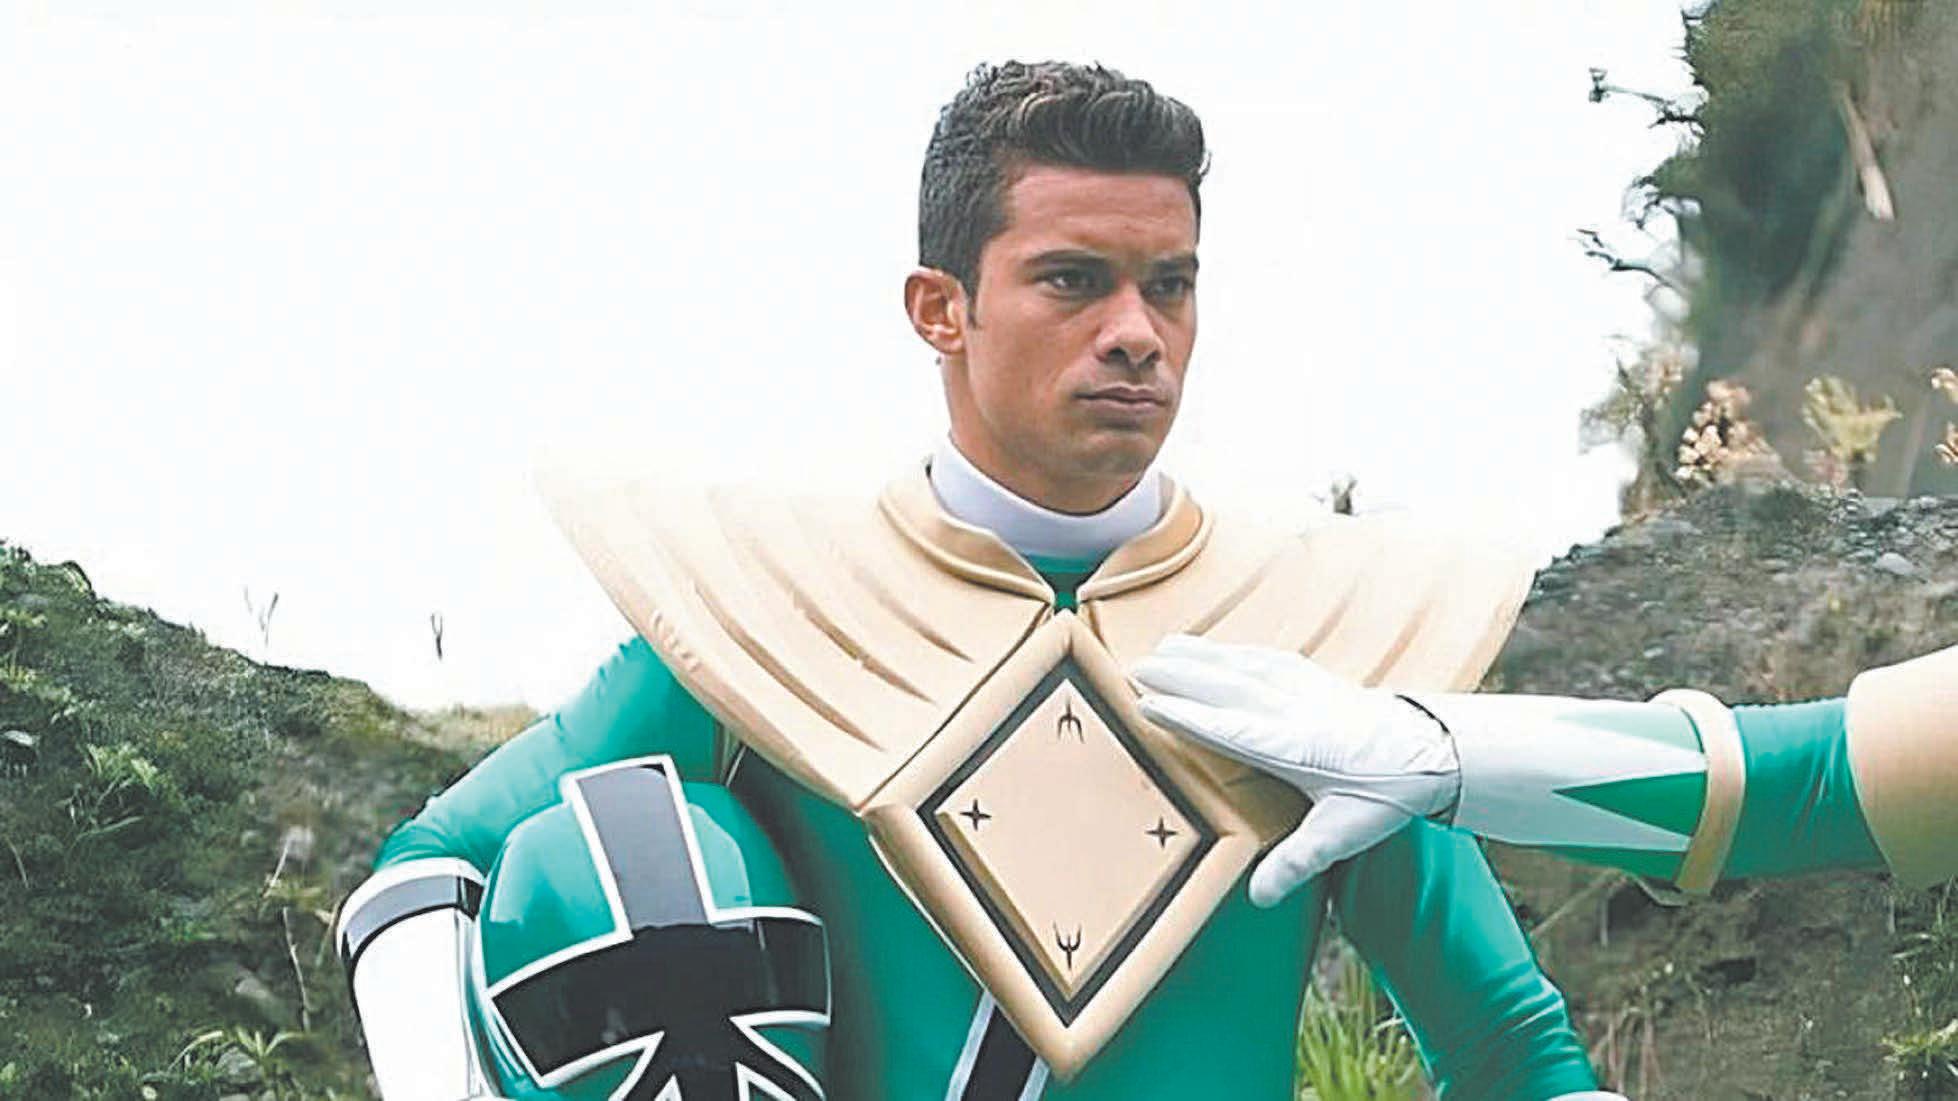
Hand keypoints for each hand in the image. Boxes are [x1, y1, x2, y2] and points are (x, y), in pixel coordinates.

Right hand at [1131, 634, 1461, 905]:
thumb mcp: (1344, 835)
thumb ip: (1298, 862)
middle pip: (1225, 688)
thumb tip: (1257, 895)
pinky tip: (1219, 649)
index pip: (1229, 729)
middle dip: (1177, 676)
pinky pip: (1267, 658)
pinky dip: (1235, 651)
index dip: (1187, 716)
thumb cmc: (1387, 793)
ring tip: (1161, 649)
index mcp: (1295, 748)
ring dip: (1200, 656)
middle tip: (1132, 669)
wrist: (1435, 750)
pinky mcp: (1317, 679)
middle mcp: (1294, 711)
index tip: (1147, 704)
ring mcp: (1306, 689)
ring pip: (1243, 666)